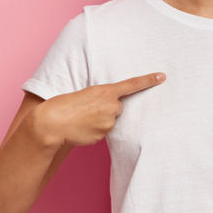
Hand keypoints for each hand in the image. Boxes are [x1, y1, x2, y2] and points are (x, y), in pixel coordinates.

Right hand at [28, 73, 165, 146]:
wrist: (50, 124)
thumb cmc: (62, 105)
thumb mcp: (84, 94)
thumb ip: (102, 99)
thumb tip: (113, 111)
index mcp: (105, 91)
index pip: (132, 84)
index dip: (148, 80)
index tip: (162, 76)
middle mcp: (111, 106)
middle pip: (118, 108)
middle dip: (107, 109)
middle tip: (88, 110)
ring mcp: (108, 122)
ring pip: (110, 121)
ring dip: (100, 120)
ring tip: (81, 119)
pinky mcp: (103, 135)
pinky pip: (103, 132)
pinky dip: (94, 131)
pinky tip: (81, 128)